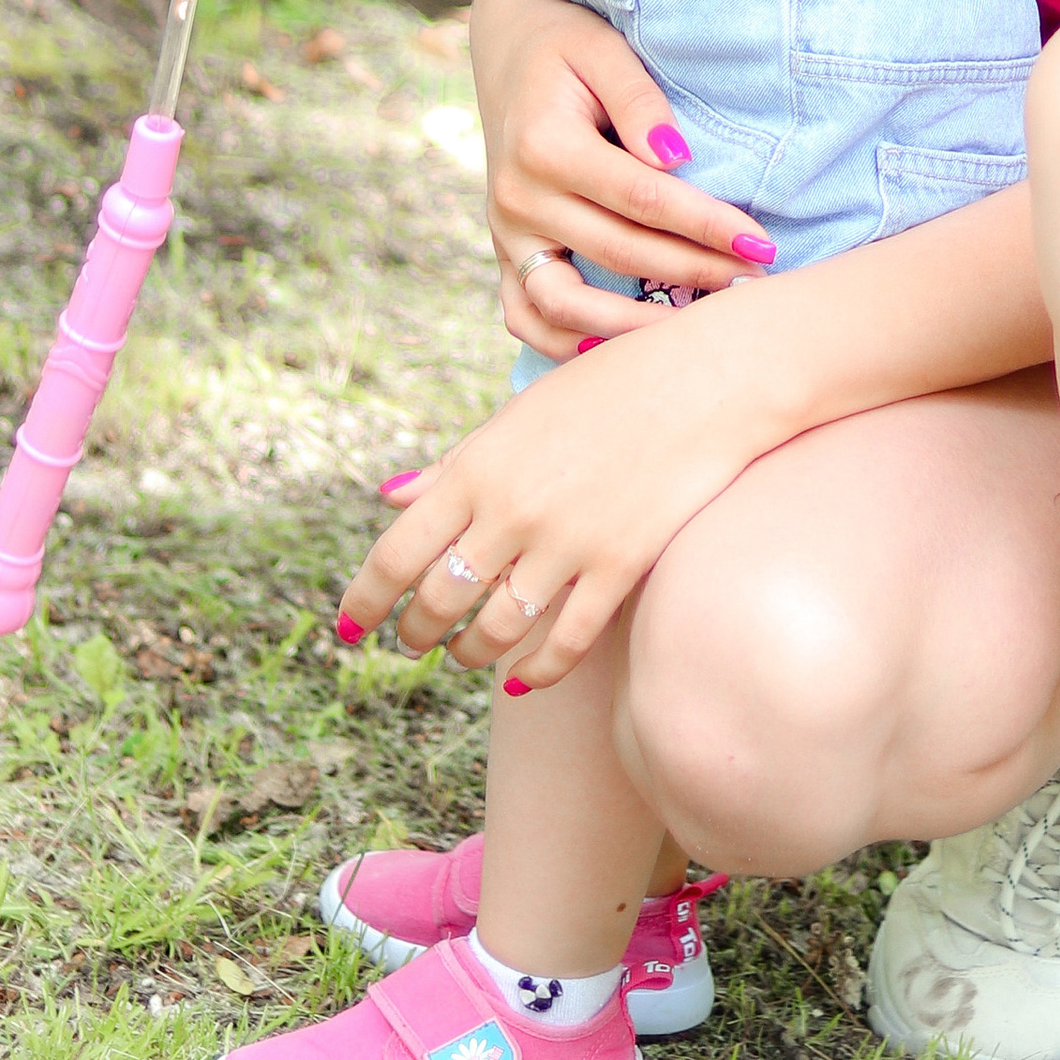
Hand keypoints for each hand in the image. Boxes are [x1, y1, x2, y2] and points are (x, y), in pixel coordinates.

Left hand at [339, 300, 783, 687]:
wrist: (708, 381)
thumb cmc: (609, 388)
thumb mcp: (521, 413)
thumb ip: (455, 464)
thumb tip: (390, 496)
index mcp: (478, 466)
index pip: (397, 552)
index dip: (366, 600)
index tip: (351, 629)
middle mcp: (511, 510)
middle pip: (438, 599)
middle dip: (416, 632)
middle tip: (413, 643)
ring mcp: (566, 543)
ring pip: (495, 629)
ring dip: (469, 652)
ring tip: (464, 656)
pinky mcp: (619, 566)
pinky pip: (564, 641)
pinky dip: (534, 669)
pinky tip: (520, 678)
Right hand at [471, 0, 774, 362]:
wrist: (507, 49)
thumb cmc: (568, 46)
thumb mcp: (604, 49)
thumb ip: (639, 101)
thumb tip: (676, 158)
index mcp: (544, 146)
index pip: (642, 199)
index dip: (705, 224)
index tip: (760, 243)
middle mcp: (516, 197)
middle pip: (619, 253)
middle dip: (695, 272)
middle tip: (756, 283)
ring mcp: (504, 233)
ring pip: (567, 303)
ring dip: (634, 327)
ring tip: (699, 330)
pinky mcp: (502, 253)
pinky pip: (525, 316)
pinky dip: (565, 343)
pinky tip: (620, 352)